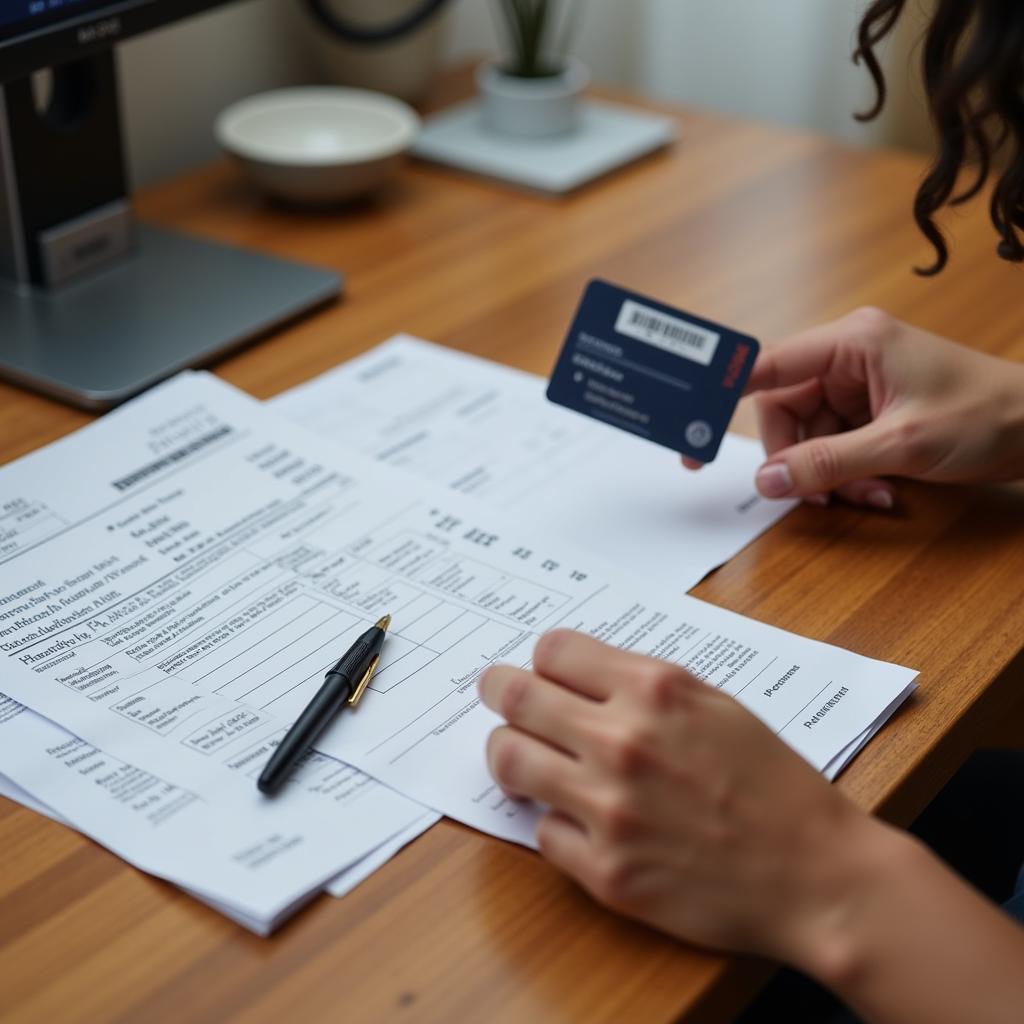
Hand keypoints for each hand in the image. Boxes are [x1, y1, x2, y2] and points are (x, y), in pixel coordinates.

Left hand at [478, 629, 883, 966]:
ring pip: (509, 761)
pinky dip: (555, 822)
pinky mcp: (606, 871)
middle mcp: (622, 741)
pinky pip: (542, 832)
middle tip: (497, 696)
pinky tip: (580, 821)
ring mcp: (609, 809)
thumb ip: (642, 684)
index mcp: (653, 690)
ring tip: (521, 760)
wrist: (816, 874)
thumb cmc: (772, 782)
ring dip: (510, 755)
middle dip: (498, 691)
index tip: (540, 671)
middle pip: (514, 697)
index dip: (541, 659)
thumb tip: (574, 673)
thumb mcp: (715, 704)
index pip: (551, 649)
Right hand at [685, 307, 1023, 506]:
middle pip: (784, 411)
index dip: (722, 394)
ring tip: (868, 494)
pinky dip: (847, 476)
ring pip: (808, 437)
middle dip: (798, 458)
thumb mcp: (900, 444)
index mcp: (851, 342)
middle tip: (814, 493)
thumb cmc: (988, 414)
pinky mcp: (872, 412)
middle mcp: (849, 358)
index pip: (766, 365)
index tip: (691, 425)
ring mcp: (860, 386)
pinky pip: (834, 447)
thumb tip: (767, 482)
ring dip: (828, 475)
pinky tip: (879, 491)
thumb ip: (827, 463)